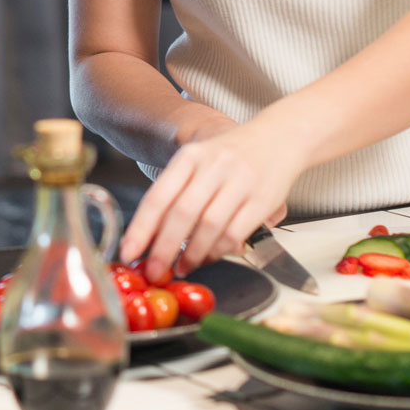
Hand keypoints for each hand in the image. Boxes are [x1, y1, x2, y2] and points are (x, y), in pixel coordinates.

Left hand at [120, 117, 305, 284]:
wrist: (281, 138)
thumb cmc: (231, 157)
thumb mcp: (199, 162)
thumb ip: (176, 194)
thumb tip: (150, 239)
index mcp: (191, 156)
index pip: (158, 196)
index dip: (140, 228)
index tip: (129, 252)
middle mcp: (214, 166)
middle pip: (182, 214)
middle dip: (164, 248)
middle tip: (154, 271)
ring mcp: (240, 181)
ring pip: (209, 226)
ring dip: (192, 254)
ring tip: (182, 267)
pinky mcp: (263, 199)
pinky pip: (235, 233)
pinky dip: (218, 251)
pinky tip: (209, 257)